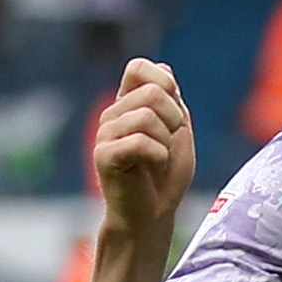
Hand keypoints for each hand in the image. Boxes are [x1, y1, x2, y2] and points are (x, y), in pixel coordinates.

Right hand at [87, 57, 195, 238]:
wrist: (154, 215)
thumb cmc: (166, 176)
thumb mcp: (177, 130)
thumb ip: (171, 99)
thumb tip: (163, 67)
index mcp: (128, 104)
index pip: (138, 67)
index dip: (163, 82)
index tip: (174, 112)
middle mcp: (112, 115)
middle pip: (152, 92)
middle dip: (174, 118)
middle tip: (169, 143)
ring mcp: (105, 135)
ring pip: (147, 116)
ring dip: (166, 141)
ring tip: (159, 159)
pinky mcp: (104, 156)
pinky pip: (141, 142)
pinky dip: (159, 156)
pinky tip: (153, 167)